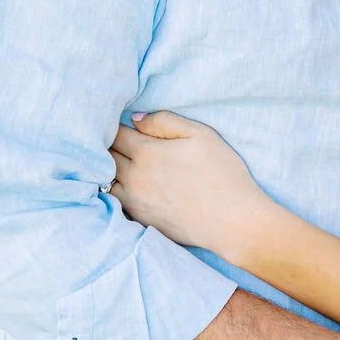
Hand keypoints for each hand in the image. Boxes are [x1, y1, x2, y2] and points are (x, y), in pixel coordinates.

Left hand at [109, 111, 267, 258]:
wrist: (232, 220)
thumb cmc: (222, 173)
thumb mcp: (201, 134)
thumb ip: (165, 121)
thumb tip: (136, 119)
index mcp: (147, 153)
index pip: (116, 133)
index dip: (117, 126)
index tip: (122, 124)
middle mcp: (134, 178)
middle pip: (107, 156)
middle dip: (110, 145)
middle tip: (117, 140)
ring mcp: (134, 202)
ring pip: (106, 180)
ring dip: (108, 170)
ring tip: (119, 163)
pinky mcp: (140, 220)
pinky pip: (115, 201)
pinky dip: (116, 191)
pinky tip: (128, 187)